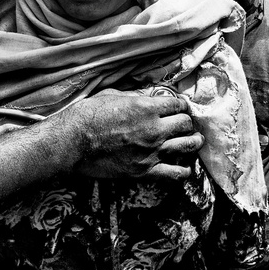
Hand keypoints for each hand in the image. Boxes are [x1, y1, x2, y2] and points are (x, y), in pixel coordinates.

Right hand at [59, 87, 203, 181]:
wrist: (72, 142)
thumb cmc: (87, 115)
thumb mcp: (112, 95)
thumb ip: (134, 97)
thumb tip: (145, 97)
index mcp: (147, 107)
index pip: (177, 104)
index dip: (181, 104)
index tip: (180, 107)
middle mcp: (154, 129)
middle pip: (185, 124)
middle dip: (187, 121)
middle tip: (186, 123)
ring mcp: (152, 151)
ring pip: (187, 145)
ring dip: (193, 141)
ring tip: (196, 140)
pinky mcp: (144, 171)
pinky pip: (174, 173)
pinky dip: (183, 171)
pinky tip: (184, 168)